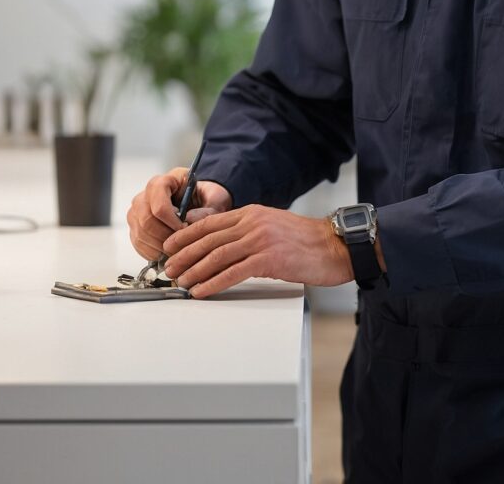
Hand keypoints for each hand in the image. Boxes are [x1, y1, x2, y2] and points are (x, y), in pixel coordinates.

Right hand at [126, 167, 232, 260]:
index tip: (184, 228)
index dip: (171, 221)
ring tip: (176, 249)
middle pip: (146, 220)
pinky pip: (138, 242)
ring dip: (158, 246)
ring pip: (141, 233)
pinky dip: (151, 252)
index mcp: (166, 181)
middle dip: (165, 236)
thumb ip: (207, 209)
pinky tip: (166, 253)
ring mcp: (138, 209)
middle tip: (181, 244)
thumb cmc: (206, 198)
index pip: (159, 203)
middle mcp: (146, 193)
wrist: (199, 203)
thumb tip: (189, 220)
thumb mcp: (216, 199)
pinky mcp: (135, 225)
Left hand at [162, 205, 353, 297]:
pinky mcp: (269, 259)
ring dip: (194, 271)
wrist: (334, 246)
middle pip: (208, 239)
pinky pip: (233, 272)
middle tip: (169, 269)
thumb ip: (246, 228)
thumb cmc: (305, 240)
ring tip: (181, 283)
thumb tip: (219, 238)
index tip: (170, 247)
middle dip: (184, 255)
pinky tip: (202, 291)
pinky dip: (213, 283)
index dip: (185, 235)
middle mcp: (253, 223)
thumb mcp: (271, 225)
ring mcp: (261, 240)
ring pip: (217, 255)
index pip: (209, 222)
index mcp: (252, 213)